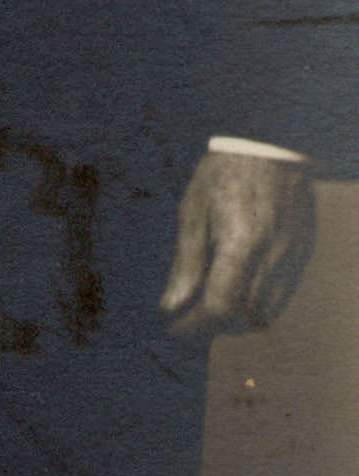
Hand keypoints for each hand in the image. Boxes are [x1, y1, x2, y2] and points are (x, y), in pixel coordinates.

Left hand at [162, 148, 314, 338]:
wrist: (271, 146)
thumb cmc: (223, 174)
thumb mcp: (192, 212)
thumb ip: (185, 262)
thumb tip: (171, 306)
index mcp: (241, 245)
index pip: (221, 306)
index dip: (195, 325)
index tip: (173, 328)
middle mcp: (273, 257)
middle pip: (246, 317)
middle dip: (214, 327)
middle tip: (187, 320)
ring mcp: (294, 256)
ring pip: (268, 311)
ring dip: (238, 319)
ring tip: (208, 307)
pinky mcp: (303, 252)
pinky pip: (282, 294)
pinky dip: (259, 304)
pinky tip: (236, 291)